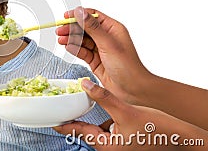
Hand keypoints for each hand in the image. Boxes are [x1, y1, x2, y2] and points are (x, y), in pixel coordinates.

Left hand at [54, 79, 207, 150]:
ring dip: (85, 119)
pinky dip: (99, 119)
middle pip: (83, 131)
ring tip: (75, 105)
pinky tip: (98, 108)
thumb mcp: (126, 111)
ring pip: (94, 130)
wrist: (180, 139)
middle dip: (72, 119)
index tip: (49, 118)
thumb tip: (84, 85)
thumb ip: (103, 98)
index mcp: (106, 145)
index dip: (62, 124)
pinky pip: (105, 129)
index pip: (76, 133)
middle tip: (61, 106)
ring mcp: (116, 145)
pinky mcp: (123, 140)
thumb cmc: (156, 129)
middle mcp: (109, 147)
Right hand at [56, 6, 151, 103]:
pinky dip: (74, 49)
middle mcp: (106, 37)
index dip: (78, 15)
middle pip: (85, 28)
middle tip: (60, 30)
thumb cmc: (128, 67)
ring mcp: (101, 49)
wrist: (134, 90)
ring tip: (61, 39)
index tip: (66, 17)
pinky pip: (82, 52)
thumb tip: (80, 12)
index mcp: (113, 29)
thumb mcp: (108, 44)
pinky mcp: (96, 60)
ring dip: (71, 39)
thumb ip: (93, 27)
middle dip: (72, 28)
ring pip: (82, 40)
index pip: (92, 16)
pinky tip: (68, 47)